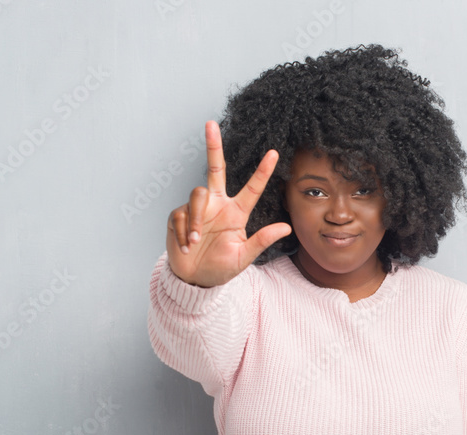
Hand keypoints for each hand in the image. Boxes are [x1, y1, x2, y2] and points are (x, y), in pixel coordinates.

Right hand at [166, 120, 291, 286]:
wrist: (194, 279)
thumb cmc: (221, 268)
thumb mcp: (244, 257)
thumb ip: (262, 241)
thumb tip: (287, 227)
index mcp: (236, 213)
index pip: (252, 188)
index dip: (262, 171)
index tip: (274, 153)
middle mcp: (218, 205)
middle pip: (215, 169)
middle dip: (213, 146)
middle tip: (210, 123)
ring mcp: (198, 209)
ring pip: (197, 194)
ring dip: (196, 219)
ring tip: (196, 241)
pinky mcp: (179, 215)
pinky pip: (181, 215)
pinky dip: (183, 232)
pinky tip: (186, 246)